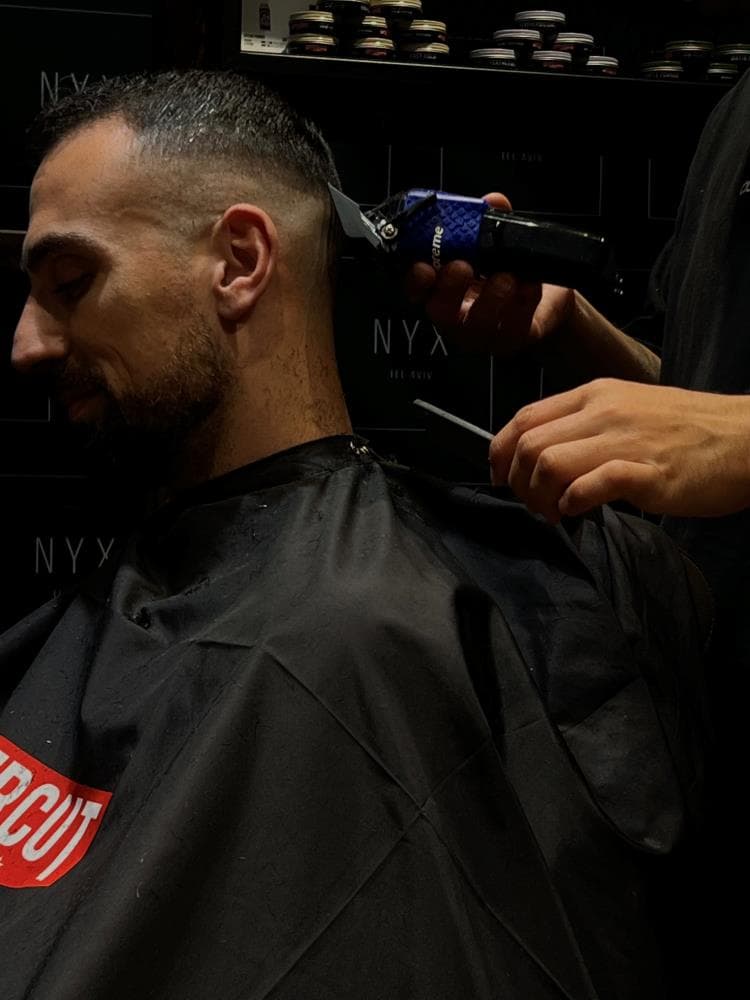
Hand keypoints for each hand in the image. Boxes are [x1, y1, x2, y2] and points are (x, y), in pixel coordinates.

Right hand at [404, 192, 573, 356]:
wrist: (547, 300)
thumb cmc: (511, 272)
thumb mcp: (497, 244)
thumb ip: (491, 222)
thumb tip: (493, 202)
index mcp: (445, 291)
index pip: (418, 292)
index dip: (416, 282)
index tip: (423, 266)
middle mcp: (459, 316)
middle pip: (441, 313)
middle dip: (449, 289)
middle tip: (462, 266)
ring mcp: (484, 334)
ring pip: (478, 326)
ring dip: (490, 298)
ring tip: (505, 276)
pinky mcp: (513, 340)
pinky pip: (514, 327)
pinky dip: (523, 302)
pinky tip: (530, 284)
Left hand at [489, 378, 749, 521]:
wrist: (748, 437)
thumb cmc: (690, 429)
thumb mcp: (628, 409)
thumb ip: (586, 425)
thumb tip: (545, 456)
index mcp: (595, 395)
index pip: (525, 418)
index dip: (500, 451)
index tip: (499, 477)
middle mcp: (604, 412)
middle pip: (529, 445)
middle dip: (516, 482)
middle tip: (531, 503)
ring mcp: (626, 441)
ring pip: (550, 462)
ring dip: (539, 496)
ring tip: (552, 512)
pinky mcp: (649, 472)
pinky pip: (592, 484)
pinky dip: (573, 502)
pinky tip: (577, 512)